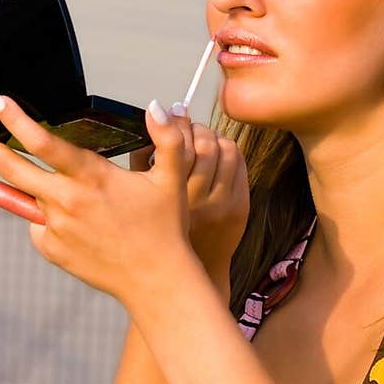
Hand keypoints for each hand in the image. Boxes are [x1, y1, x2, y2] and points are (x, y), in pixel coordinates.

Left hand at [0, 94, 196, 307]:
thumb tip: (157, 106)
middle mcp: (67, 200)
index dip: (15, 119)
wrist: (156, 281)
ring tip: (49, 188)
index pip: (42, 142)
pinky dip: (47, 220)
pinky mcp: (52, 249)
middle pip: (14, 169)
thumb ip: (167, 137)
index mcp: (92, 177)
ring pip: (29, 198)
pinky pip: (38, 227)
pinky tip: (73, 224)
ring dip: (31, 188)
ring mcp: (56, 227)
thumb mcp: (172, 178)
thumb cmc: (165, 228)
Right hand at [130, 105, 248, 275]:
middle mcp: (199, 202)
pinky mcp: (241, 207)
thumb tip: (152, 120)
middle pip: (204, 144)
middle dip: (194, 126)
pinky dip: (227, 149)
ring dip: (212, 135)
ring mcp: (224, 205)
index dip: (174, 123)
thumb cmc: (159, 233)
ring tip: (200, 137)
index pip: (177, 146)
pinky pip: (239, 162)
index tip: (169, 112)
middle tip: (185, 124)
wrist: (191, 272)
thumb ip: (143, 160)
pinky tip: (216, 152)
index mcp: (169, 199)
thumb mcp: (141, 197)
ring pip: (225, 149)